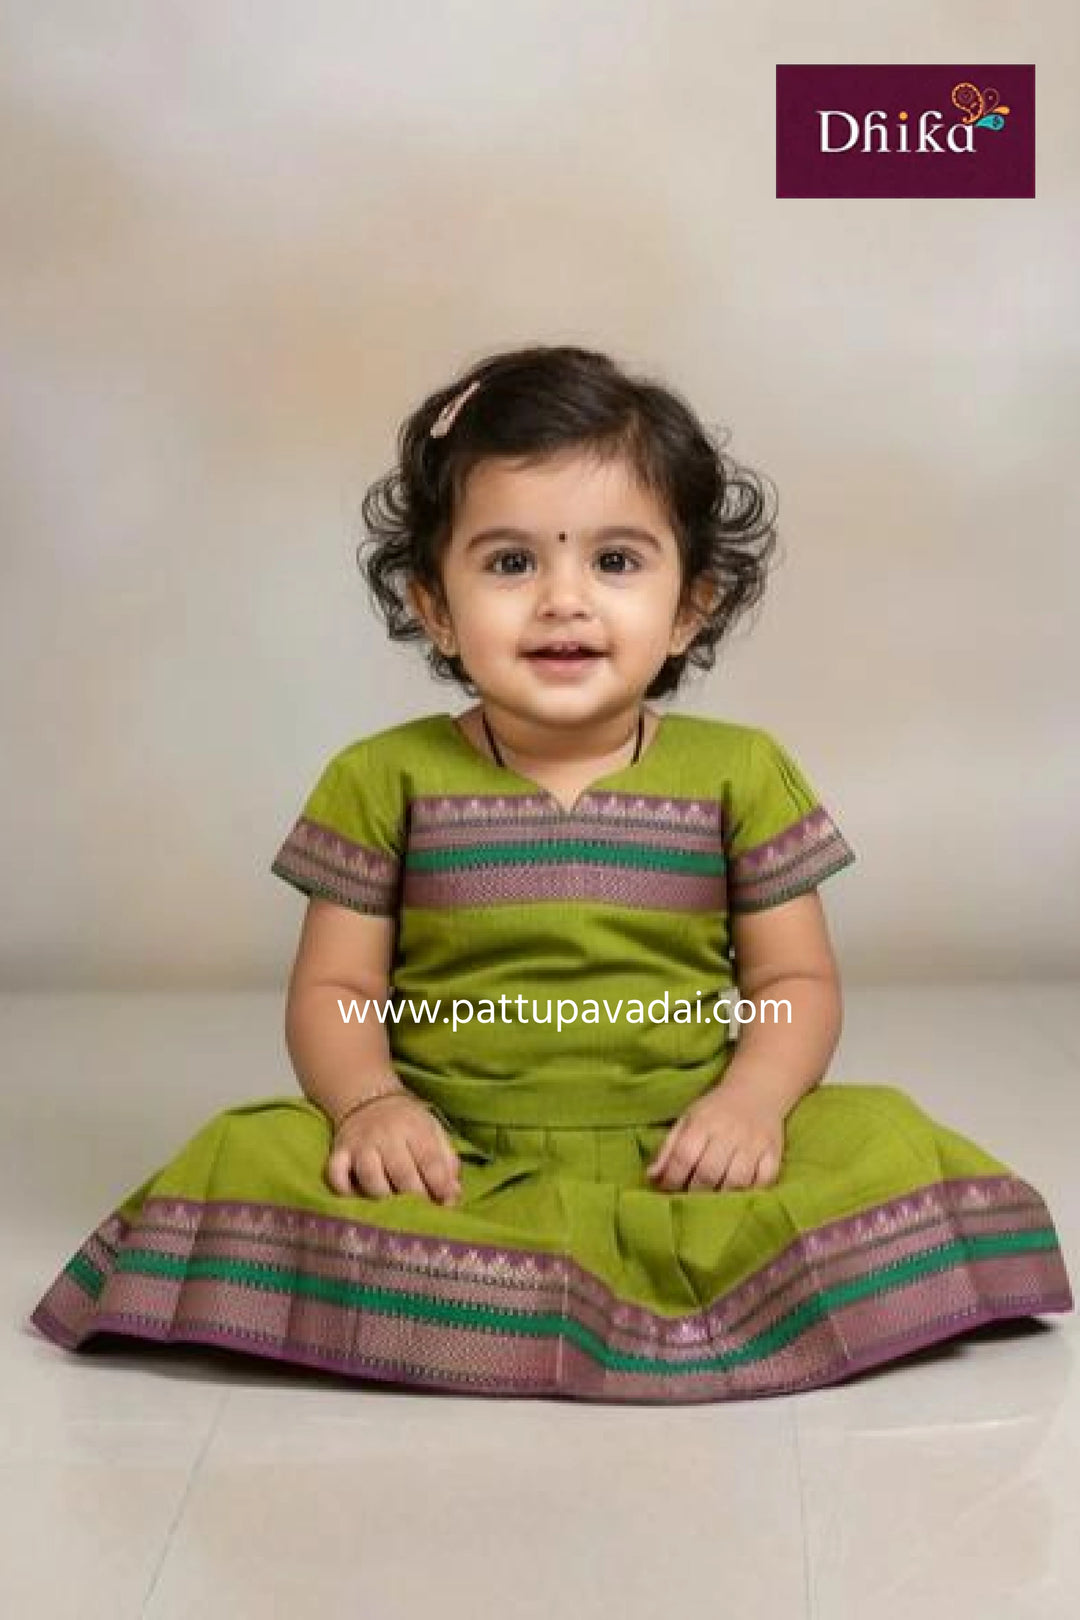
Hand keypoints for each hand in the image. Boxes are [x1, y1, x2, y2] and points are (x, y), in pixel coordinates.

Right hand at [326, 1094, 461, 1204]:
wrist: (369, 1099)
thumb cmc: (408, 1123)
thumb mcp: (433, 1132)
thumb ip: (447, 1162)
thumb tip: (453, 1195)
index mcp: (415, 1129)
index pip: (430, 1160)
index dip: (440, 1185)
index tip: (447, 1204)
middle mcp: (386, 1135)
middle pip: (402, 1173)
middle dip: (415, 1197)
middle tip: (422, 1213)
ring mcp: (360, 1144)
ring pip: (370, 1178)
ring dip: (384, 1197)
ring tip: (393, 1209)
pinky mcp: (339, 1152)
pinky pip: (336, 1174)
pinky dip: (344, 1190)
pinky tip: (358, 1198)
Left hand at [645, 1087, 784, 1191]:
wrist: (758, 1091)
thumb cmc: (716, 1110)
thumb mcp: (687, 1120)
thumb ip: (669, 1148)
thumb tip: (652, 1178)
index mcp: (703, 1122)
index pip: (684, 1155)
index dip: (673, 1177)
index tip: (668, 1189)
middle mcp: (730, 1131)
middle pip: (710, 1171)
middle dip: (695, 1191)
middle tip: (689, 1199)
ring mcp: (754, 1143)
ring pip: (737, 1180)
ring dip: (722, 1195)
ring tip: (713, 1199)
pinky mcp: (774, 1152)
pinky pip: (765, 1180)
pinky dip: (751, 1191)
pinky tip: (740, 1194)